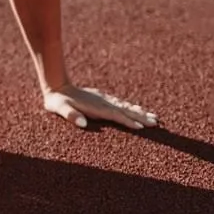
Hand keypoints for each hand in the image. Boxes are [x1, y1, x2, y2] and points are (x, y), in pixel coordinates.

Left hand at [43, 84, 158, 129]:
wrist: (56, 86)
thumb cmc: (57, 101)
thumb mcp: (59, 109)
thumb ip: (70, 115)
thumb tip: (82, 123)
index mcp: (96, 107)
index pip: (116, 115)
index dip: (128, 121)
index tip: (142, 126)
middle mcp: (103, 103)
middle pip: (125, 110)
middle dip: (140, 116)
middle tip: (156, 122)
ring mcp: (103, 100)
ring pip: (124, 106)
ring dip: (138, 111)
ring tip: (153, 117)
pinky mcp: (101, 98)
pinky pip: (119, 103)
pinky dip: (129, 107)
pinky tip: (136, 108)